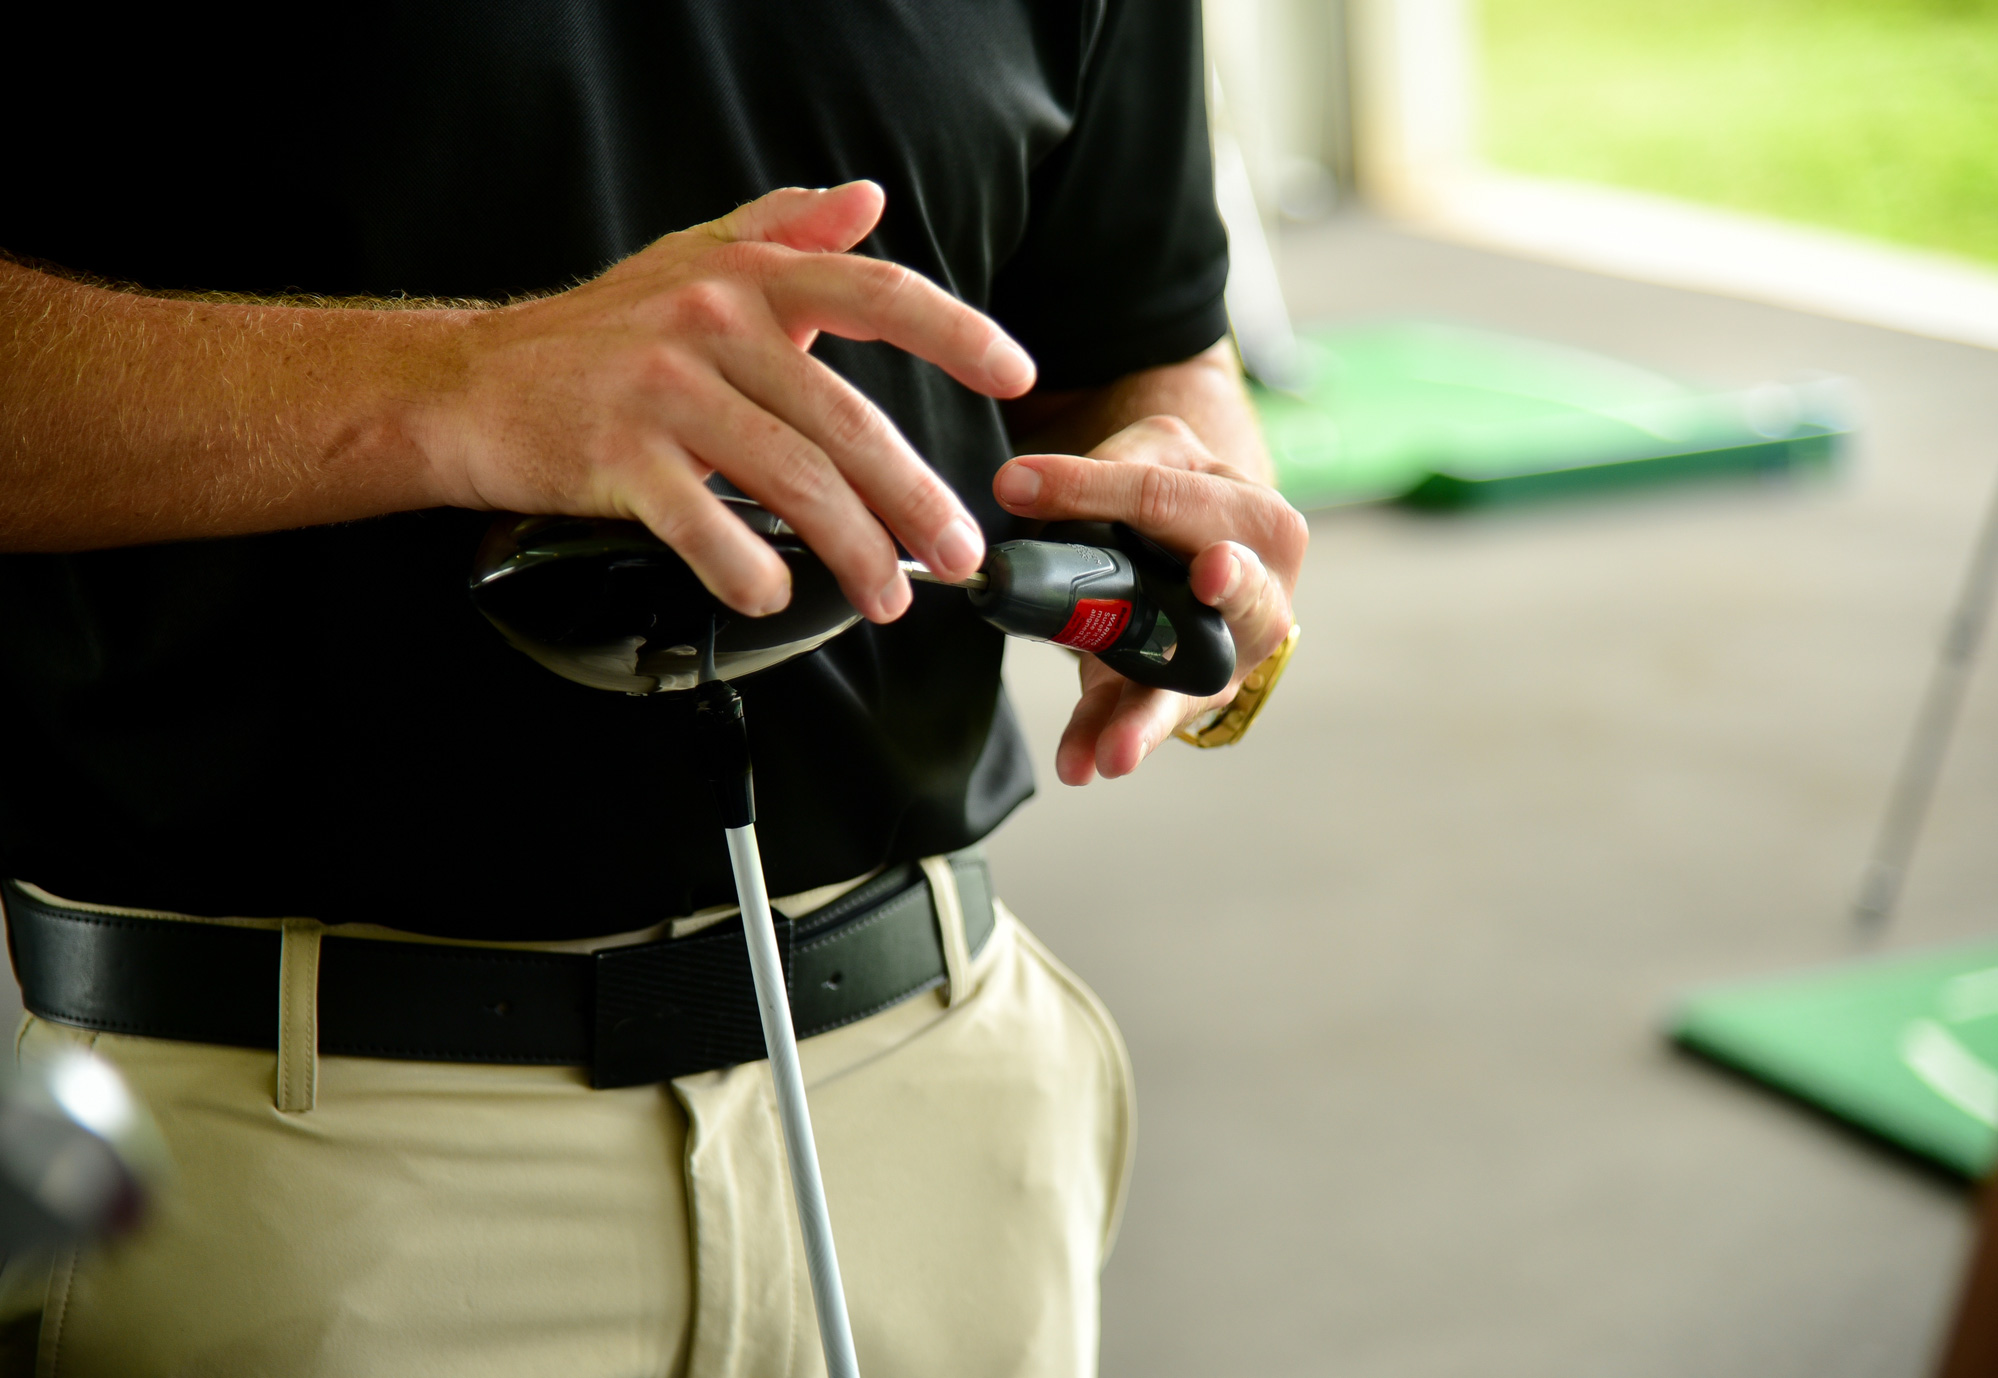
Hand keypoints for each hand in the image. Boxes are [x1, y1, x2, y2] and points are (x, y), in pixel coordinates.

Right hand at [414, 182, 1034, 622]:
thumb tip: (868, 201)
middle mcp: (713, 325)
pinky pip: (706, 525)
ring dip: (855, 551)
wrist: (472, 384)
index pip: (877, 293)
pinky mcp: (618, 457)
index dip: (957, 335)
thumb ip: (785, 231)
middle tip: (958, 553)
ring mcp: (664, 392)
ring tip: (888, 596)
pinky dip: (750, 568)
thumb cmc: (596, 334)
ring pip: (793, 481)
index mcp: (746, 279)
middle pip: (847, 422)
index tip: (1017, 379)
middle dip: (915, 499)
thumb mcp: (691, 262)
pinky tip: (778, 593)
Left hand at [993, 416, 1306, 783]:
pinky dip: (1107, 739)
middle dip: (1228, 584)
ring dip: (1148, 718)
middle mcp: (1263, 599)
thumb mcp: (1155, 460)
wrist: (1204, 555)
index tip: (1016, 484)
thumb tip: (1019, 486)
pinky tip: (1079, 765)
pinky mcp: (1183, 701)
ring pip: (1190, 687)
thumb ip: (1103, 466)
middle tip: (1209, 576)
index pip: (1172, 497)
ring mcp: (1228, 662)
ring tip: (1116, 750)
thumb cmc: (1179, 503)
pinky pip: (1141, 720)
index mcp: (1261, 522)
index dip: (1093, 486)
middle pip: (1237, 593)